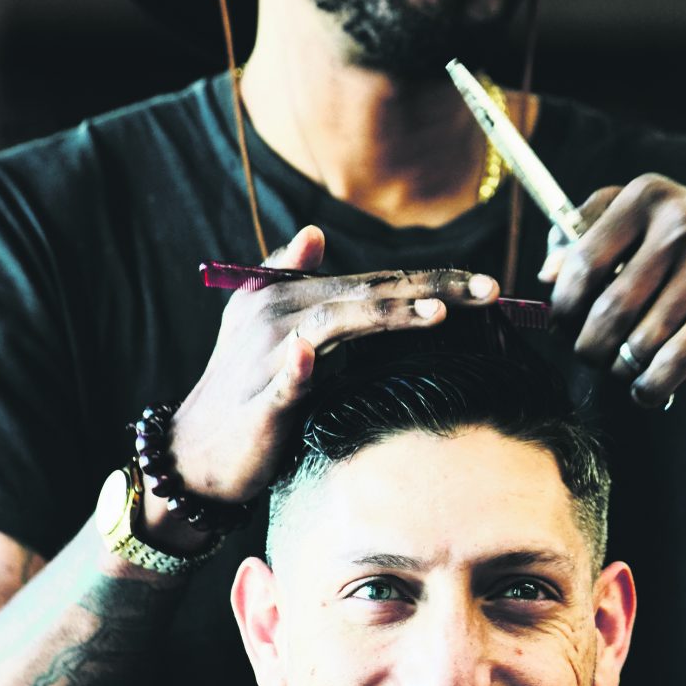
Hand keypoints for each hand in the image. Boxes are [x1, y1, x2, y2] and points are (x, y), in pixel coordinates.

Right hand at [167, 225, 498, 503]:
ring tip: (436, 312)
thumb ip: (293, 279)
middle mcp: (280, 316)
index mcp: (292, 297)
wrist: (196, 454)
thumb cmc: (244, 390)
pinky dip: (296, 369)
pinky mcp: (258, 402)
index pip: (374, 281)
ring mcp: (269, 357)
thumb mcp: (268, 328)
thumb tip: (314, 231)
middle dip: (431, 289)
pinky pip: (282, 381)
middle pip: (366, 294)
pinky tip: (310, 357)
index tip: (486, 284)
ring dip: (384, 314)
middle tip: (489, 290)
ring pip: (334, 325)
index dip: (431, 279)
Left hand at [542, 175, 685, 406]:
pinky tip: (646, 390)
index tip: (563, 323)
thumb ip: (588, 234)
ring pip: (641, 340)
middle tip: (590, 355)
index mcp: (647, 195)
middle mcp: (679, 222)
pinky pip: (676, 358)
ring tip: (621, 369)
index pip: (583, 261)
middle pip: (609, 309)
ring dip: (622, 368)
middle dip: (589, 346)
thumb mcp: (644, 222)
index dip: (563, 304)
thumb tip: (546, 275)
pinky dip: (652, 385)